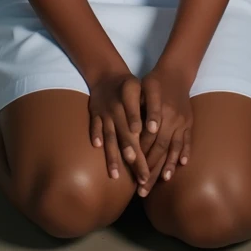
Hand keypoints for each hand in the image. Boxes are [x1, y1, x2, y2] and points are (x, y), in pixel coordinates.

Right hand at [88, 71, 149, 186]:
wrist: (107, 74)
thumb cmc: (131, 87)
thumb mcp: (143, 88)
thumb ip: (150, 106)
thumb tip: (156, 129)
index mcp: (131, 100)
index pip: (137, 117)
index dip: (141, 131)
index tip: (145, 148)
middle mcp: (117, 107)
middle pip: (126, 134)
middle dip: (133, 156)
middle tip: (142, 176)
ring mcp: (104, 111)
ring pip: (109, 135)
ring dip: (112, 155)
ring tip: (116, 174)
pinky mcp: (94, 113)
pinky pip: (94, 125)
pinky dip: (95, 134)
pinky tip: (96, 146)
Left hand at [137, 67, 192, 196]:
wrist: (175, 72)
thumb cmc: (153, 81)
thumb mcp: (142, 89)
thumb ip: (138, 108)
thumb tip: (134, 129)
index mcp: (158, 112)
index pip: (147, 140)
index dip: (140, 157)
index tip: (133, 173)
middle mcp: (171, 119)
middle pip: (160, 148)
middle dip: (151, 169)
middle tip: (143, 188)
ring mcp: (182, 122)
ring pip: (174, 147)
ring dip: (168, 165)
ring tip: (162, 180)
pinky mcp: (189, 122)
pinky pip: (187, 140)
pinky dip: (185, 152)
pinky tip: (181, 164)